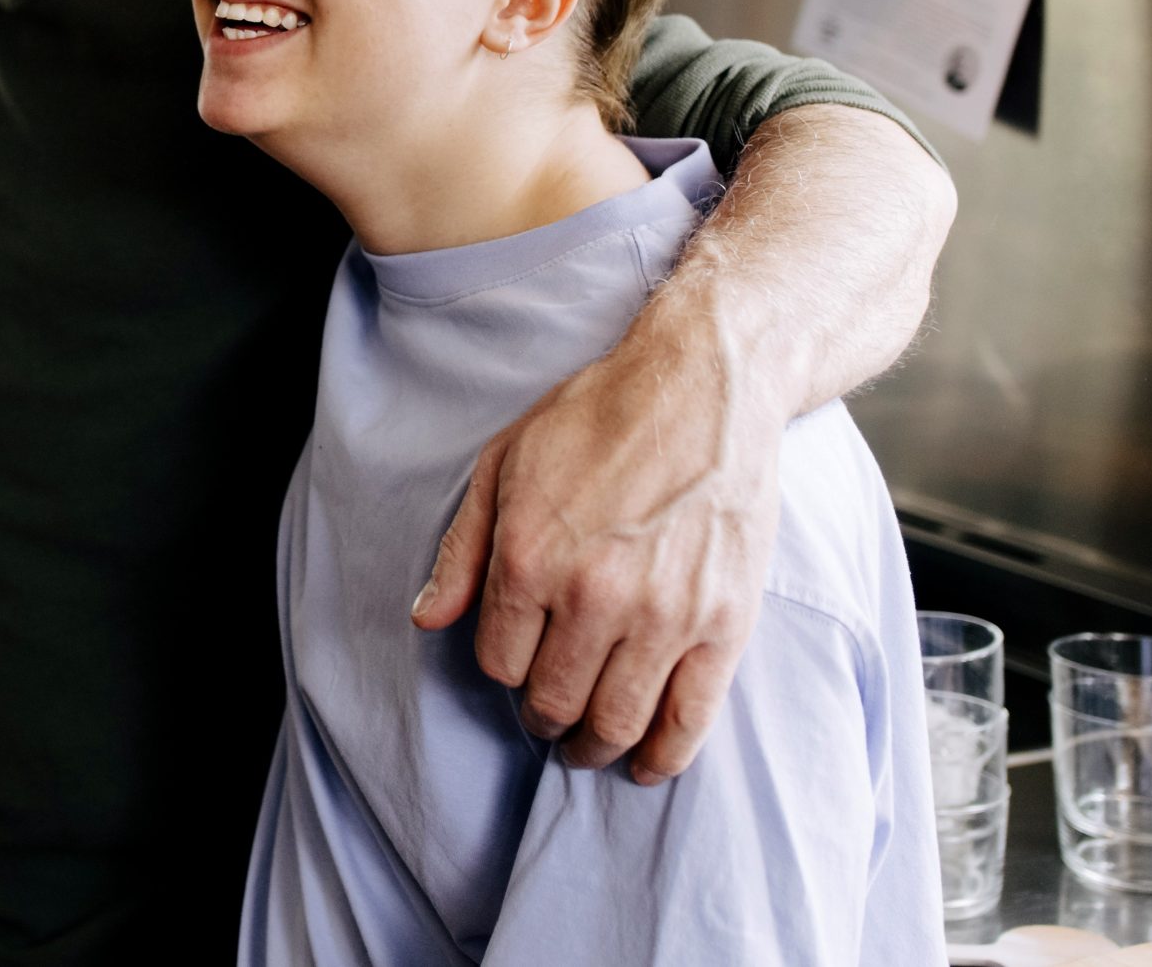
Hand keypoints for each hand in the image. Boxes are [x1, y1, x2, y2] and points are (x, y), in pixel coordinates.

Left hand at [408, 317, 778, 782]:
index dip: (501, 667)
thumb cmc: (596, 417)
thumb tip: (426, 619)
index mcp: (531, 556)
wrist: (703, 385)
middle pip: (553, 700)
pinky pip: (690, 718)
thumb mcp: (503, 464)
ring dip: (594, 746)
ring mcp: (664, 613)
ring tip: (588, 745)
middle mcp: (594, 594)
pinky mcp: (725, 623)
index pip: (498, 660)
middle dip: (543, 719)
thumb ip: (463, 550)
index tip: (516, 662)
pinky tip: (647, 765)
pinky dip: (665, 756)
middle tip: (547, 718)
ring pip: (616, 721)